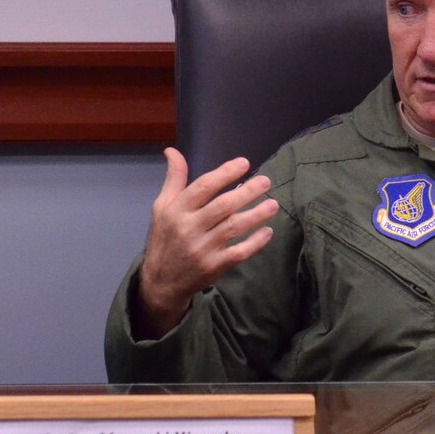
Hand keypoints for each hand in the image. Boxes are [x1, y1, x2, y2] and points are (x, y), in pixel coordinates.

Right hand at [132, 148, 277, 336]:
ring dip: (256, 215)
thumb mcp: (162, 207)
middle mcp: (189, 228)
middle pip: (223, 206)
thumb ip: (173, 179)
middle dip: (247, 192)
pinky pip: (238, 253)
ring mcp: (202, 249)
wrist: (161, 282)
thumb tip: (172, 151)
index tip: (245, 163)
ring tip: (273, 204)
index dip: (225, 173)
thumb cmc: (165, 238)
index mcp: (176, 210)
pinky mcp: (213, 267)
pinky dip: (255, 242)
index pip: (203, 187)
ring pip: (234, 228)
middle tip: (265, 181)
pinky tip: (267, 231)